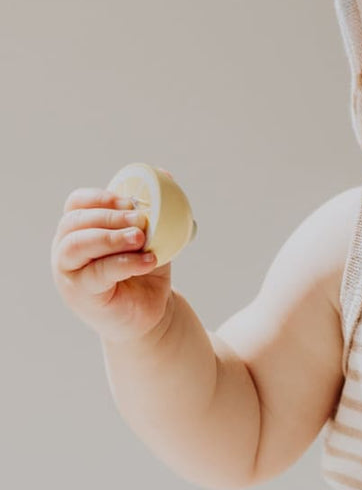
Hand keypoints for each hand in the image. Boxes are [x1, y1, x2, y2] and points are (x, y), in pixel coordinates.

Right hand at [51, 186, 172, 342]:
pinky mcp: (80, 293)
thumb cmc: (145, 275)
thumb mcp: (152, 240)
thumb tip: (165, 174)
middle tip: (140, 219)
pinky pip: (96, 273)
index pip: (77, 204)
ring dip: (110, 237)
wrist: (150, 315)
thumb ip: (154, 213)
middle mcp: (67, 248)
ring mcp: (69, 271)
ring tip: (140, 238)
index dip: (100, 197)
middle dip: (108, 216)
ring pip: (78, 245)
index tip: (130, 200)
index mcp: (80, 229)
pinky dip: (123, 263)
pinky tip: (147, 260)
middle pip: (75, 222)